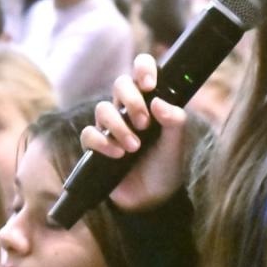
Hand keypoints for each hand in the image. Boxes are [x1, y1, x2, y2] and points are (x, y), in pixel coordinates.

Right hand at [82, 53, 187, 210]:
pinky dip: (102, 143)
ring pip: (102, 108)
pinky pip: (89, 134)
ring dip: (118, 126)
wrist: (153, 199)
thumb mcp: (176, 143)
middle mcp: (128, 109)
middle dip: (131, 100)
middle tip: (144, 123)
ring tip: (134, 147)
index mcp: (150, 102)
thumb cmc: (165, 165)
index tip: (150, 85)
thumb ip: (175, 121)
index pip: (142, 70)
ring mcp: (110, 127)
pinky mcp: (96, 146)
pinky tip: (118, 155)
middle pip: (120, 84)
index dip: (143, 68)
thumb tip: (158, 103)